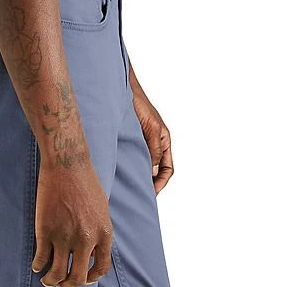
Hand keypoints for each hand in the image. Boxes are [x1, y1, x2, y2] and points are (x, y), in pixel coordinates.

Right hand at [31, 162, 112, 286]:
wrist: (67, 165)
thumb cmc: (86, 183)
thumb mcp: (102, 210)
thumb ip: (99, 232)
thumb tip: (92, 251)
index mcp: (103, 234)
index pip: (101, 268)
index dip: (91, 278)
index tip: (83, 279)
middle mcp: (86, 239)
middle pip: (77, 277)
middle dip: (68, 285)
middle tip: (62, 283)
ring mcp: (65, 237)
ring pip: (57, 273)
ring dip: (51, 281)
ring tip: (47, 281)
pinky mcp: (46, 231)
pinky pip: (41, 258)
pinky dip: (38, 266)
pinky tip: (36, 266)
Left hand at [130, 67, 173, 193]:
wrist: (120, 90)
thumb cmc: (138, 104)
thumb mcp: (150, 128)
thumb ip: (154, 149)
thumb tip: (153, 171)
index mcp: (164, 141)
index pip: (167, 169)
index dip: (160, 183)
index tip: (151, 193)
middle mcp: (154, 144)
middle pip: (155, 172)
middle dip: (149, 184)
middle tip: (138, 196)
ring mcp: (142, 143)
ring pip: (143, 167)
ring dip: (138, 177)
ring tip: (128, 188)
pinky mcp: (129, 142)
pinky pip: (132, 160)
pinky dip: (128, 169)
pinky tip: (119, 175)